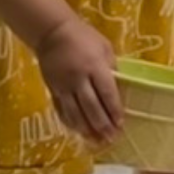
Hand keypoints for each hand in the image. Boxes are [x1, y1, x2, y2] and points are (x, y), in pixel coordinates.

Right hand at [35, 18, 123, 142]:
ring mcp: (64, 86)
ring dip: (86, 128)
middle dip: (102, 124)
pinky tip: (78, 131)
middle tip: (110, 138)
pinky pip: (62, 110)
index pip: (107, 93)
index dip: (114, 110)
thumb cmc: (84, 37)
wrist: (52, 33)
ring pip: (75, 112)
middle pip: (91, 107)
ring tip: (96, 141)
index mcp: (95, 66)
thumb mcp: (104, 48)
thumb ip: (111, 68)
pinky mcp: (53, 89)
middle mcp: (79, 79)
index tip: (121, 123)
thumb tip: (118, 87)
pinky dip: (70, 122)